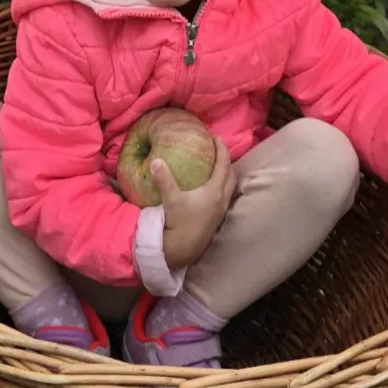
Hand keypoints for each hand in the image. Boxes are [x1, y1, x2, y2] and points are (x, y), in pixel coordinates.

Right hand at [157, 138, 237, 271]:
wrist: (182, 249)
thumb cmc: (179, 223)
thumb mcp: (171, 199)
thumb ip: (164, 179)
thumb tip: (156, 160)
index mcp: (214, 192)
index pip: (224, 165)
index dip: (222, 150)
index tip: (217, 138)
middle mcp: (222, 200)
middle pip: (231, 175)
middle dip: (227, 161)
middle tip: (218, 150)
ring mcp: (221, 211)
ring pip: (230, 188)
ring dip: (227, 175)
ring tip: (217, 167)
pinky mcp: (217, 219)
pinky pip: (225, 197)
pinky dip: (222, 187)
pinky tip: (210, 188)